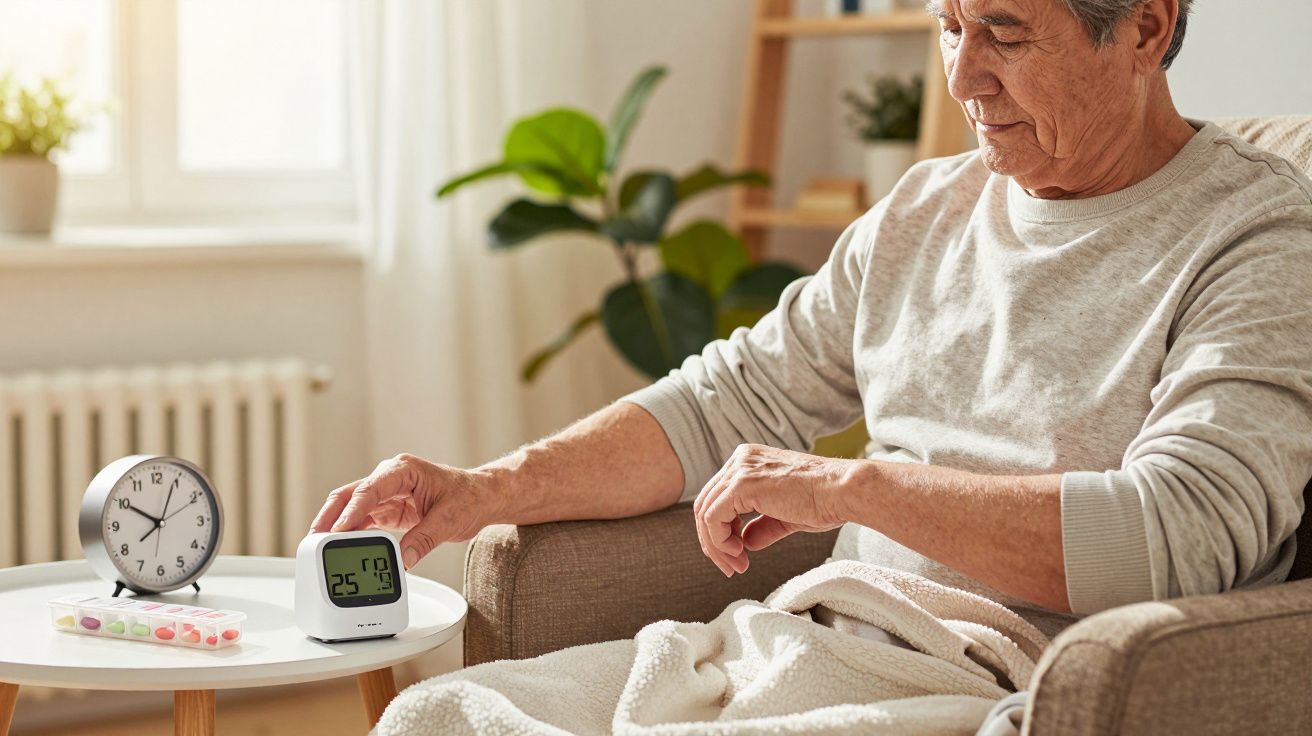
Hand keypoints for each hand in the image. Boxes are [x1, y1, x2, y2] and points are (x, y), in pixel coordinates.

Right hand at [310, 454, 499, 568]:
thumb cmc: (468, 498)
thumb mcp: (450, 519)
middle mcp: (390, 478)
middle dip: (330, 517)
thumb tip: (404, 559)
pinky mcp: (387, 509)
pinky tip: (339, 548)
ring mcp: (386, 493)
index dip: (351, 511)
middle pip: (350, 495)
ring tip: (319, 549)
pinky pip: (362, 520)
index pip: (370, 489)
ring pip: (351, 508)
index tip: (338, 531)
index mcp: (403, 470)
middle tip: (314, 541)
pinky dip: (349, 533)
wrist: (481, 498)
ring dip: (335, 527)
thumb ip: (425, 539)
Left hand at [693, 444, 855, 576]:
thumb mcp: (785, 515)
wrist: (843, 492)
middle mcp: (740, 459)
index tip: (739, 557)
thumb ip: (762, 525)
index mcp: (749, 461)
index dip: (721, 531)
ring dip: (716, 546)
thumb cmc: (823, 501)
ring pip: (705, 513)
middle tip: (732, 568)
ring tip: (737, 566)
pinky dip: (719, 541)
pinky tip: (739, 554)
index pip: (718, 498)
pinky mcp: (741, 483)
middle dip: (714, 542)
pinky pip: (712, 518)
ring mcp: (739, 469)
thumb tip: (745, 542)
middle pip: (706, 505)